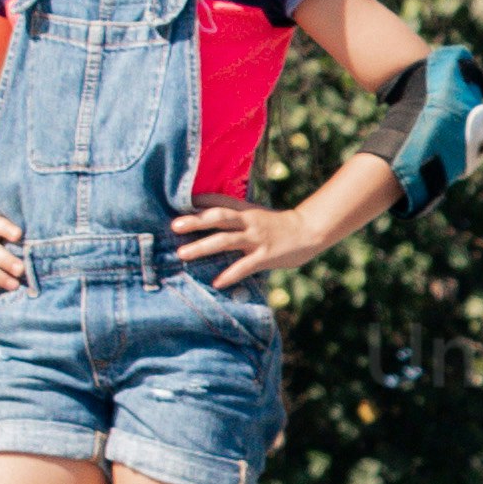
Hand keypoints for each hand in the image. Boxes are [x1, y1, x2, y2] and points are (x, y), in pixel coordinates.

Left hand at [170, 169, 373, 288]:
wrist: (309, 231)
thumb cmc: (278, 225)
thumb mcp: (256, 215)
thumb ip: (235, 217)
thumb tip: (210, 220)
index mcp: (245, 210)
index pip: (219, 201)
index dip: (199, 201)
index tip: (179, 203)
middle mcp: (248, 221)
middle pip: (218, 217)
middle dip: (195, 221)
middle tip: (174, 226)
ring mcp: (256, 238)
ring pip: (225, 240)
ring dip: (202, 246)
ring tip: (182, 254)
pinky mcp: (265, 256)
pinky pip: (244, 266)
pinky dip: (229, 274)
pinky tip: (216, 282)